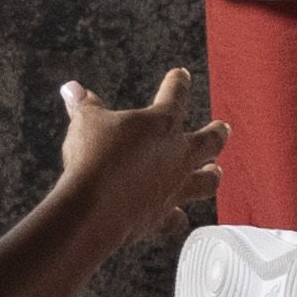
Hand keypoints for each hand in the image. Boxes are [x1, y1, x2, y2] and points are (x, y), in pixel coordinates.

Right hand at [56, 65, 222, 246]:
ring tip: (217, 172)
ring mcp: (175, 186)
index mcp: (162, 123)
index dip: (177, 82)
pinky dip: (179, 220)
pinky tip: (179, 220)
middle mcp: (177, 154)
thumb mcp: (86, 123)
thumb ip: (85, 105)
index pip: (175, 94)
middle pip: (209, 141)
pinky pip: (178, 220)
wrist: (94, 206)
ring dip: (213, 176)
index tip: (181, 75)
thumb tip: (71, 89)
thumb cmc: (93, 157)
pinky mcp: (164, 215)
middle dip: (218, 133)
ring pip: (207, 181)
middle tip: (225, 128)